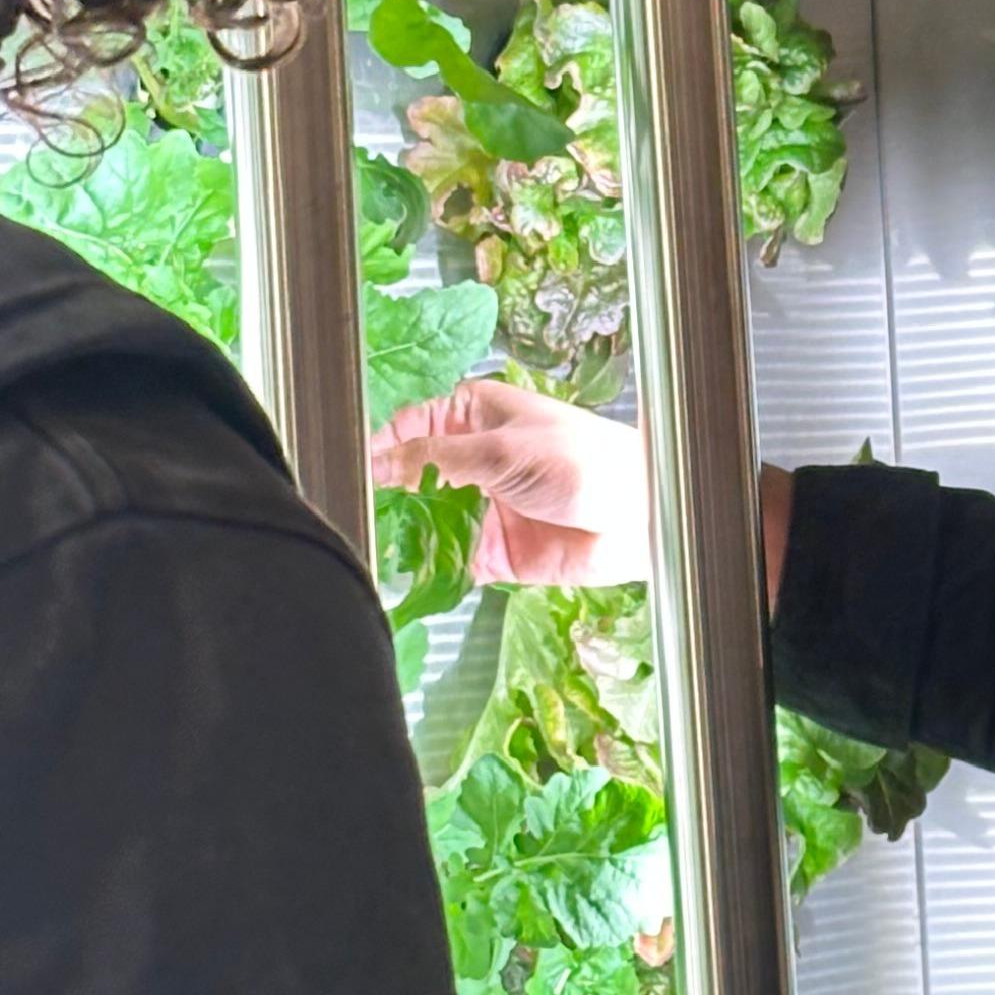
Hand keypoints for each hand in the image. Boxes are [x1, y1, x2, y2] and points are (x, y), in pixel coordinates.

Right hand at [373, 382, 652, 587]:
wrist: (639, 516)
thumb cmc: (585, 460)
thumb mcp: (500, 450)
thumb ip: (435, 459)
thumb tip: (378, 463)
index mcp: (477, 417)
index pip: (412, 426)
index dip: (383, 446)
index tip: (354, 468)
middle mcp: (476, 460)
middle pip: (413, 477)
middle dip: (386, 495)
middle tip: (355, 513)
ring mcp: (485, 507)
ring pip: (428, 522)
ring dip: (405, 535)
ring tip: (371, 548)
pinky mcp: (497, 552)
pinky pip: (452, 561)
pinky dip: (432, 570)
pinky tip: (408, 577)